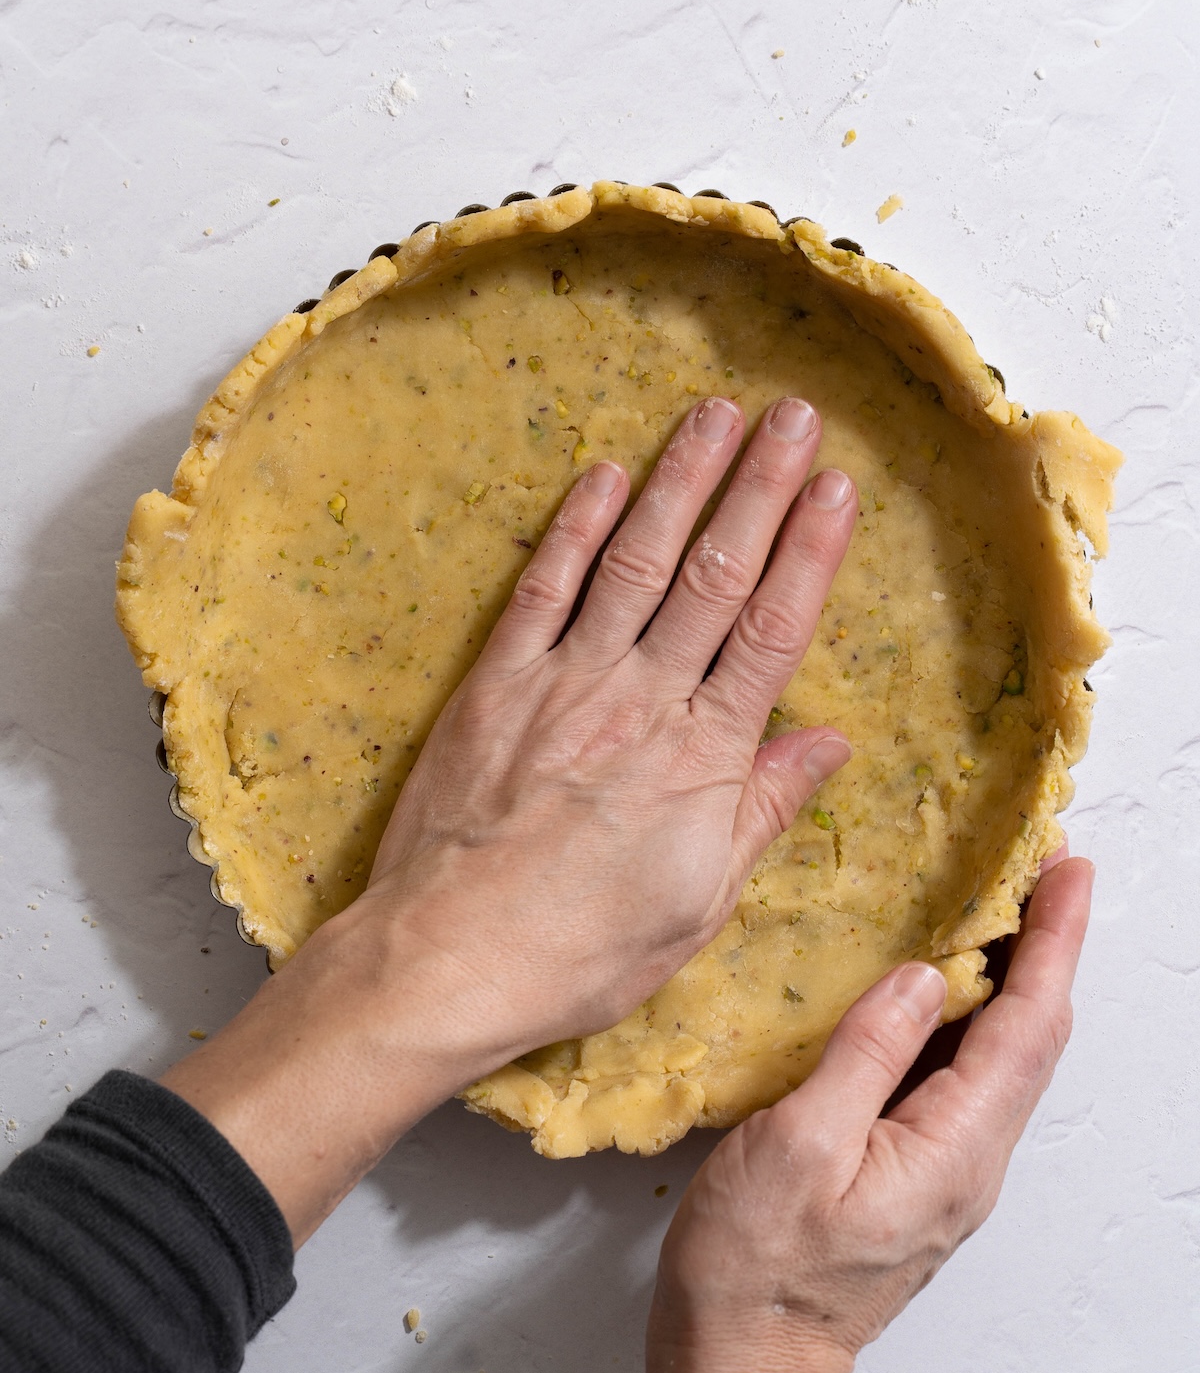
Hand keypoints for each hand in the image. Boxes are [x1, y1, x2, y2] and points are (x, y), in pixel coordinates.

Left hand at [354, 393, 856, 1063]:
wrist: (448, 957)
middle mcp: (640, 702)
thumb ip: (762, 811)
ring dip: (679, 484)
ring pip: (636, 564)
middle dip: (759, 489)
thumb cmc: (580, 950)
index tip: (837, 488)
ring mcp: (564, 685)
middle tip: (794, 415)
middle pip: (714, 578)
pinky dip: (573, 529)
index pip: (772, 634)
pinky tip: (603, 477)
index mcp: (702, 760)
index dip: (809, 554)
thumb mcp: (697, 904)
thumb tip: (828, 743)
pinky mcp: (496, 685)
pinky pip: (542, 590)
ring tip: (714, 414)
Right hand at [641, 855, 1093, 1372]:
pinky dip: (963, 1024)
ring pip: (997, 1062)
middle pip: (1029, 1041)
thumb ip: (866, 1055)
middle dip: (1044, 949)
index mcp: (952, 1151)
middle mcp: (968, 1165)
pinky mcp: (912, 1183)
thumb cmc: (755, 1272)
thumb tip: (921, 979)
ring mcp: (944, 1178)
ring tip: (995, 912)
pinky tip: (932, 995)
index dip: (1053, 940)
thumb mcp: (796, 1146)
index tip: (1066, 868)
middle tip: (1037, 871)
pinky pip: (958, 1086)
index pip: (1028, 1027)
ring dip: (1008, 982)